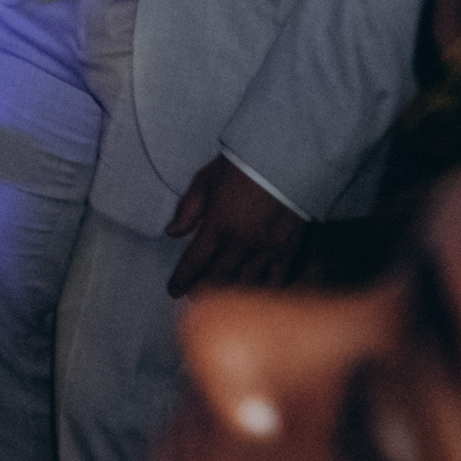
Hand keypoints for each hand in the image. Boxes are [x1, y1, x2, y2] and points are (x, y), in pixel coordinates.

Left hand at [167, 154, 306, 294]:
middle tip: (191, 297)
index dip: (181, 280)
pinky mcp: (288, 250)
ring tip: (217, 301)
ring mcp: (267, 249)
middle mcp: (242, 243)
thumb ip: (188, 208)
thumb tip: (173, 232)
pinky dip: (261, 292)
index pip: (194, 262)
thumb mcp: (205, 180)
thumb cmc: (242, 166)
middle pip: (217, 279)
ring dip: (227, 296)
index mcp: (218, 225)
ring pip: (244, 285)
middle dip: (201, 292)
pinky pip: (275, 281)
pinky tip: (252, 297)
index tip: (173, 290)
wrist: (285, 159)